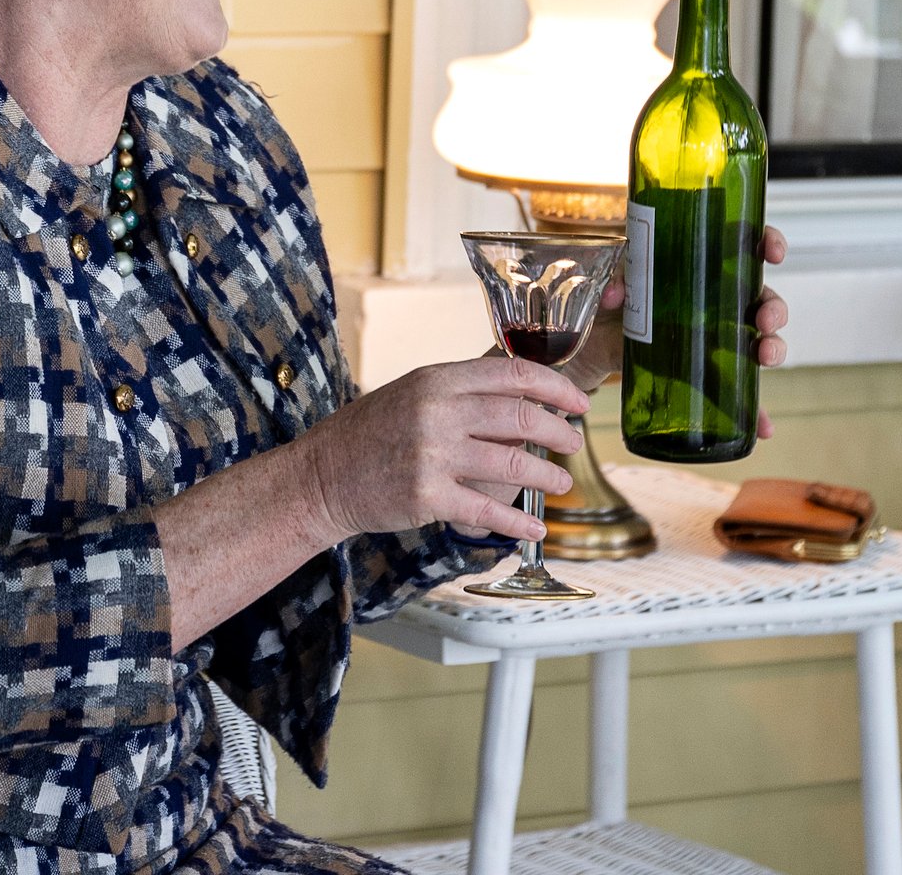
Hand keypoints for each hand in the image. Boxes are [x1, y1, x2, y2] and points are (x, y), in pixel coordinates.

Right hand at [296, 356, 590, 544]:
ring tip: (562, 482)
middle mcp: (437, 412)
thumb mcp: (413, 394)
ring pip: (512, 462)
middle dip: (559, 430)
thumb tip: (522, 400)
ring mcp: (432, 454)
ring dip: (547, 476)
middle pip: (520, 415)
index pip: (512, 373)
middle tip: (575, 441)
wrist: (322, 475)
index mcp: (437, 379)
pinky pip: (487, 510)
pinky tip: (535, 528)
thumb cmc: (370, 434)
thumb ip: (461, 393)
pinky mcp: (427, 496)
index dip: (555, 386)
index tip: (578, 400)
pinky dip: (518, 522)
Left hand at [562, 225, 792, 435]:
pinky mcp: (705, 370)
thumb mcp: (617, 279)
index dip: (768, 243)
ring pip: (761, 340)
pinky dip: (757, 412)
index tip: (773, 252)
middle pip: (764, 298)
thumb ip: (619, 278)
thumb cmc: (616, 297)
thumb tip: (617, 295)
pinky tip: (764, 427)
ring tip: (765, 356)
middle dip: (774, 308)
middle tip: (765, 320)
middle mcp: (720, 301)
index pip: (747, 247)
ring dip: (775, 348)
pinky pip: (739, 392)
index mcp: (705, 268)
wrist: (596, 339)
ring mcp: (717, 337)